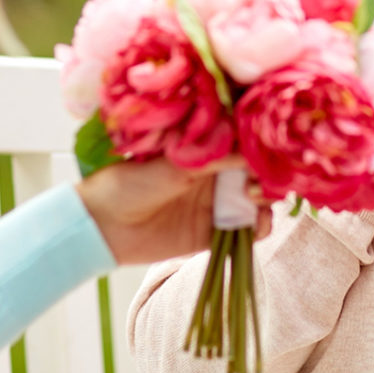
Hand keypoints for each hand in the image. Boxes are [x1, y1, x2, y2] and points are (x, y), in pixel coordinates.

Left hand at [75, 155, 272, 265]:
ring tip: (254, 197)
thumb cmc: (130, 182)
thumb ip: (213, 155)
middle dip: (268, 172)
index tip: (269, 145)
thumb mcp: (173, 162)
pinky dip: (260, 226)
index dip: (260, 143)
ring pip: (259, 199)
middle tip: (260, 177)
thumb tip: (251, 146)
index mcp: (204, 148)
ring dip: (266, 198)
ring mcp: (218, 202)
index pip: (244, 141)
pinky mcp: (216, 232)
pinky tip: (255, 222)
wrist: (104, 226)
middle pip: (258, 170)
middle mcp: (216, 173)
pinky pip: (250, 229)